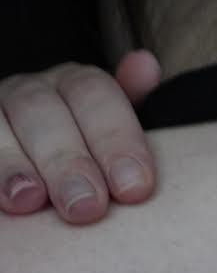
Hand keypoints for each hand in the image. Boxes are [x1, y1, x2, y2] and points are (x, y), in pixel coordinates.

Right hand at [0, 50, 159, 223]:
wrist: (36, 183)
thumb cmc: (87, 173)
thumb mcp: (109, 148)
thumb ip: (122, 122)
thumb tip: (146, 65)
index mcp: (74, 90)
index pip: (94, 95)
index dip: (116, 140)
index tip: (133, 188)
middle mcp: (32, 95)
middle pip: (44, 112)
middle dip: (68, 160)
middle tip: (88, 206)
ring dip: (15, 165)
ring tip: (30, 199)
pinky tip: (4, 198)